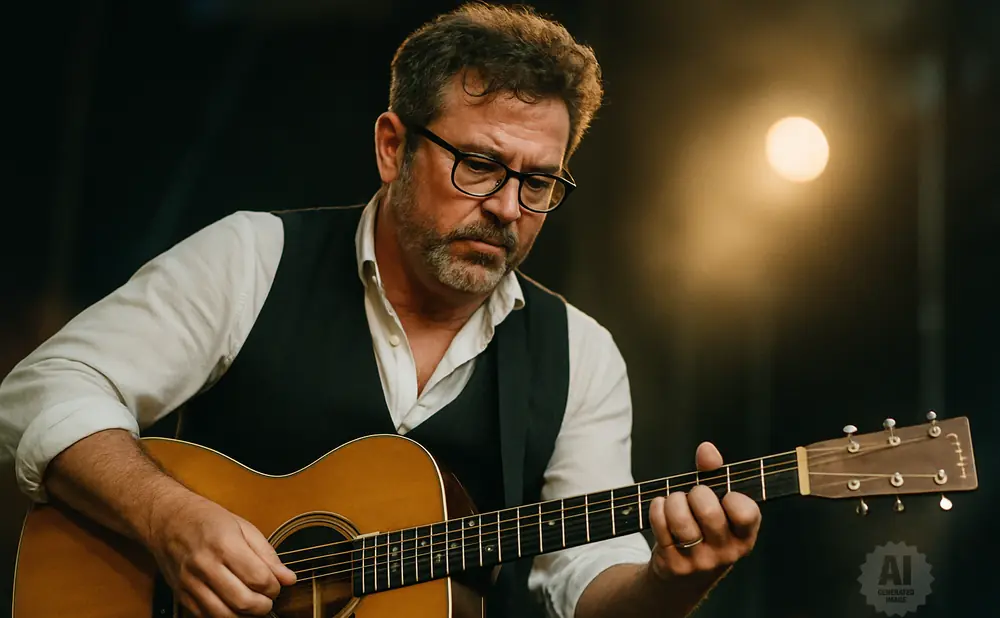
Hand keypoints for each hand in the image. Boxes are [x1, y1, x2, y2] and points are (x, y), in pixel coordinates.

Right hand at [146, 490, 296, 616]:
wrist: (167, 519)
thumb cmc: (207, 519)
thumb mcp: (244, 527)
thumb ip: (267, 555)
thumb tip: (288, 578)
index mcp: (225, 544)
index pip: (258, 578)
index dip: (274, 587)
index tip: (277, 585)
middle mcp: (205, 565)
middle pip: (243, 601)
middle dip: (264, 605)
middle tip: (268, 598)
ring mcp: (190, 582)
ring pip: (224, 615)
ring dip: (245, 615)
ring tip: (253, 604)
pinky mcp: (181, 594)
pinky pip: (206, 616)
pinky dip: (225, 616)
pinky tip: (234, 606)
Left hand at [647, 442, 760, 579]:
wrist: (681, 580)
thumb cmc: (703, 530)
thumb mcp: (716, 506)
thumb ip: (714, 474)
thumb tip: (707, 449)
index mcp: (744, 537)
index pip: (745, 513)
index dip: (731, 497)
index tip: (723, 495)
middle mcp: (726, 553)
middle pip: (708, 511)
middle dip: (696, 493)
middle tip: (693, 495)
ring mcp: (699, 562)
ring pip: (681, 519)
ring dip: (673, 501)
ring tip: (675, 502)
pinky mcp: (674, 565)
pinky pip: (660, 525)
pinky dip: (657, 509)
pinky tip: (660, 509)